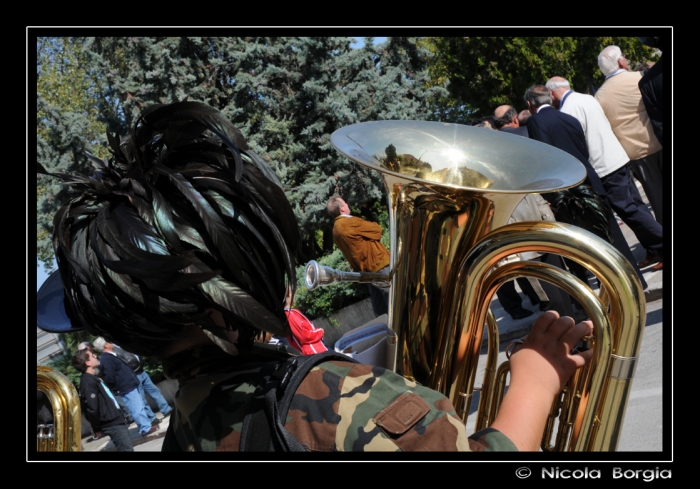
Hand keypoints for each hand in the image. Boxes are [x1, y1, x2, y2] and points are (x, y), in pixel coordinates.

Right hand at [490, 311, 592, 449]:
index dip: (552, 315)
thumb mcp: (517, 355)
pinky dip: (590, 353)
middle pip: (563, 323)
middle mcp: (549, 342)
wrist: (530, 389)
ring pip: (575, 333)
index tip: (556, 317)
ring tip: (588, 325)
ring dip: (584, 327)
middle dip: (569, 321)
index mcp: (535, 339)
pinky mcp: (569, 365)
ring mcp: (560, 353)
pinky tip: (593, 350)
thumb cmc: (521, 374)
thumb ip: (522, 347)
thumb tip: (523, 343)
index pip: (546, 318)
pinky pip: (584, 356)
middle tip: (571, 323)